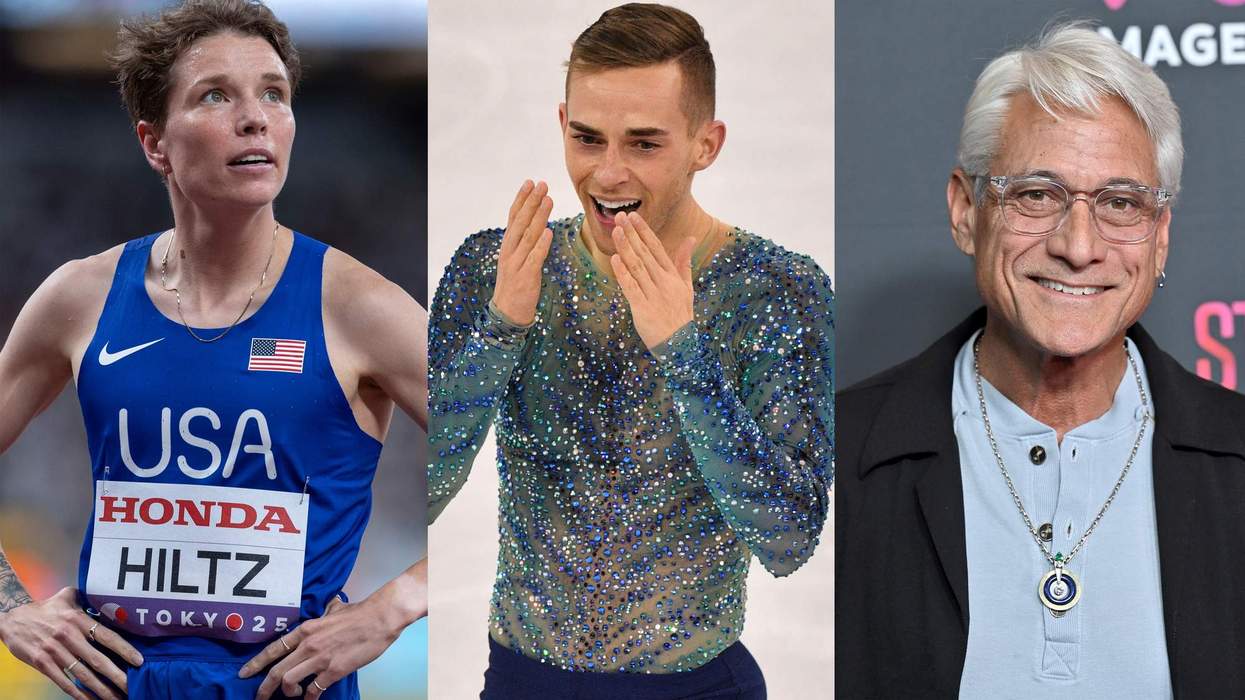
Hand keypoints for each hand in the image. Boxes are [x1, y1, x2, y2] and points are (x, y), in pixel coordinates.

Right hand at [0, 587, 141, 699]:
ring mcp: (54, 651)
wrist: (11, 619)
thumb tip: (109, 596)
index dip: (125, 650)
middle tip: (133, 686)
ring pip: (83, 674)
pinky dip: (78, 693)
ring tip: (116, 698)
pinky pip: (63, 681)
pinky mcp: (42, 663)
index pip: (107, 636)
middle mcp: (68, 636)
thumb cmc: (45, 608)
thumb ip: (88, 597)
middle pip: (98, 660)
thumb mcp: (67, 596)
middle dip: (117, 676)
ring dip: (101, 689)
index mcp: (77, 619)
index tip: (139, 661)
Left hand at [241, 596, 400, 698]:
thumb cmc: (361, 613)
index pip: (274, 649)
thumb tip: (331, 607)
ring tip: (293, 695)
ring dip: (287, 693)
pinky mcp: (334, 671)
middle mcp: (308, 645)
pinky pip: (314, 690)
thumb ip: (328, 612)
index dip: (256, 663)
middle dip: (263, 688)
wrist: (380, 618)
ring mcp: (320, 659)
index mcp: (306, 630)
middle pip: (276, 671)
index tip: (244, 673)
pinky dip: (309, 698)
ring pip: (289, 682)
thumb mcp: (337, 609)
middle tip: (259, 697)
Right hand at [491, 180, 553, 325]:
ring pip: (528, 236)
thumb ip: (525, 242)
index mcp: (508, 245)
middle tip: (542, 184)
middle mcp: (510, 251)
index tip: (530, 182)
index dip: (522, 199)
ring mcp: (517, 264)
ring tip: (548, 200)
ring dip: (539, 216)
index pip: (514, 217)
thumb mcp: (517, 260)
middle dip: (532, 201)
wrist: (507, 313)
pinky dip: (541, 245)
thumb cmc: (515, 285)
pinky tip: (548, 231)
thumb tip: (538, 223)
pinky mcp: (526, 277)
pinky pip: (534, 258)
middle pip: (521, 222)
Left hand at [609, 211, 696, 348]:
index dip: (644, 231)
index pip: (657, 248)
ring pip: (637, 267)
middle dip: (632, 234)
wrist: (680, 345)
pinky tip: (615, 259)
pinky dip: (623, 273)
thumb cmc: (681, 315)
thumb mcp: (687, 287)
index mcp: (673, 276)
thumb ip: (684, 262)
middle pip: (645, 254)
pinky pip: (632, 288)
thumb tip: (691, 238)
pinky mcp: (643, 309)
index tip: (634, 216)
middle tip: (620, 217)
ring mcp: (654, 295)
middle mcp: (664, 282)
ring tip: (616, 231)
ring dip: (626, 248)